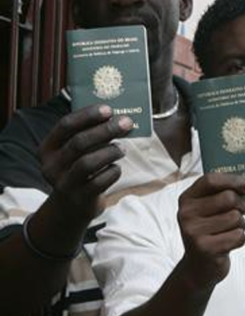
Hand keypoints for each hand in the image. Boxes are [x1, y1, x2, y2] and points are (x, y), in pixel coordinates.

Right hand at [39, 104, 132, 220]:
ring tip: (122, 148)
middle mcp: (51, 166)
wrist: (72, 206)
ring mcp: (64, 183)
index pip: (65, 126)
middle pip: (79, 142)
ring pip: (88, 163)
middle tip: (126, 123)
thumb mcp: (74, 152)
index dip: (87, 115)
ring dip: (110, 151)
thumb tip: (117, 116)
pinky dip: (113, 171)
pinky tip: (116, 168)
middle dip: (106, 130)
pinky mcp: (80, 198)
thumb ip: (88, 135)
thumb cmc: (78, 169)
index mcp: (48, 149)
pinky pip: (100, 181)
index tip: (108, 109)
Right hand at [177, 174, 244, 289]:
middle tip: (234, 216)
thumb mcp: (208, 210)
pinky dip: (239, 240)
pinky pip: (238, 236)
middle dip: (240, 207)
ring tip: (228, 232)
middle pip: (228, 198)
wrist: (197, 267)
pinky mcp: (205, 249)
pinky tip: (227, 244)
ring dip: (239, 225)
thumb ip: (222, 193)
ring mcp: (193, 232)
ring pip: (235, 218)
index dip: (234, 180)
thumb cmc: (210, 231)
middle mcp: (186, 214)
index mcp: (187, 199)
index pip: (211, 180)